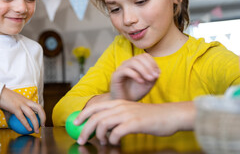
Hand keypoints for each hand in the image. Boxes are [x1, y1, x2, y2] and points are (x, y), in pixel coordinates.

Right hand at [0, 87, 45, 132]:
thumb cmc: (4, 99)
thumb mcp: (12, 105)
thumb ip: (15, 112)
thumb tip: (14, 123)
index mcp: (26, 100)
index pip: (37, 106)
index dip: (42, 113)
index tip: (42, 120)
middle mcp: (25, 101)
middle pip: (39, 108)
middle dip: (43, 117)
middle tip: (43, 125)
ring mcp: (21, 104)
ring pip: (32, 114)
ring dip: (36, 123)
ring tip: (36, 130)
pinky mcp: (15, 108)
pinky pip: (22, 118)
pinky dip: (27, 124)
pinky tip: (28, 129)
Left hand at [74, 100, 194, 144]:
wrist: (170, 115)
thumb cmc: (151, 116)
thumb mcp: (130, 113)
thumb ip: (117, 118)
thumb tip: (103, 130)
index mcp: (118, 102)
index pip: (94, 107)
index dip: (82, 115)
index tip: (75, 124)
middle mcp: (120, 106)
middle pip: (95, 117)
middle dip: (85, 129)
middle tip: (81, 140)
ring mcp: (127, 114)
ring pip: (103, 125)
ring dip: (99, 136)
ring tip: (103, 142)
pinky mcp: (134, 123)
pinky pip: (116, 133)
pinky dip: (113, 140)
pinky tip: (116, 142)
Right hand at [111, 53, 159, 100]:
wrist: (125, 102)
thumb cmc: (135, 93)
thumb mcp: (148, 84)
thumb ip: (153, 76)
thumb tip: (158, 70)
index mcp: (134, 64)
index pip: (144, 56)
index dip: (152, 62)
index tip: (158, 73)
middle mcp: (126, 64)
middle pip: (139, 57)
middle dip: (149, 66)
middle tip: (154, 77)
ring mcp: (120, 69)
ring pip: (133, 62)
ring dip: (143, 70)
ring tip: (149, 79)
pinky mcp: (115, 76)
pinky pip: (125, 70)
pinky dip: (135, 75)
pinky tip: (141, 82)